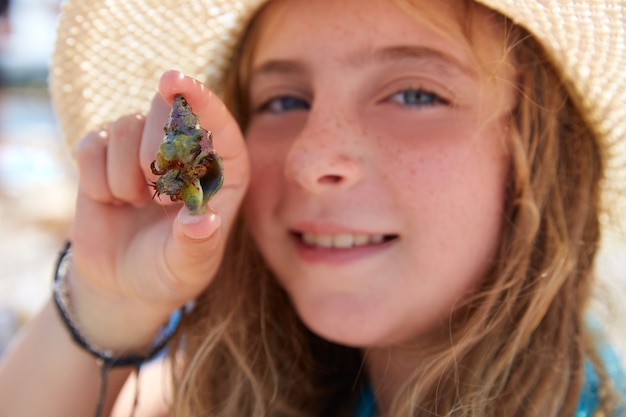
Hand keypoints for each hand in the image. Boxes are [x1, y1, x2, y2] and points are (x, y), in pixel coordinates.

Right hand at [67, 71, 248, 350]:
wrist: (126, 282)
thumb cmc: (170, 271)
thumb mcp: (188, 266)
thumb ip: (196, 243)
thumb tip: (202, 220)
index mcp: (222, 171)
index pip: (218, 123)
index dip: (199, 100)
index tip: (173, 82)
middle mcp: (186, 150)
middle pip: (168, 110)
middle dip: (154, 151)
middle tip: (155, 196)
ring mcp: (143, 147)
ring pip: (126, 126)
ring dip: (125, 176)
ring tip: (135, 204)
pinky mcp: (105, 153)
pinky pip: (92, 144)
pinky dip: (97, 179)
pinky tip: (111, 202)